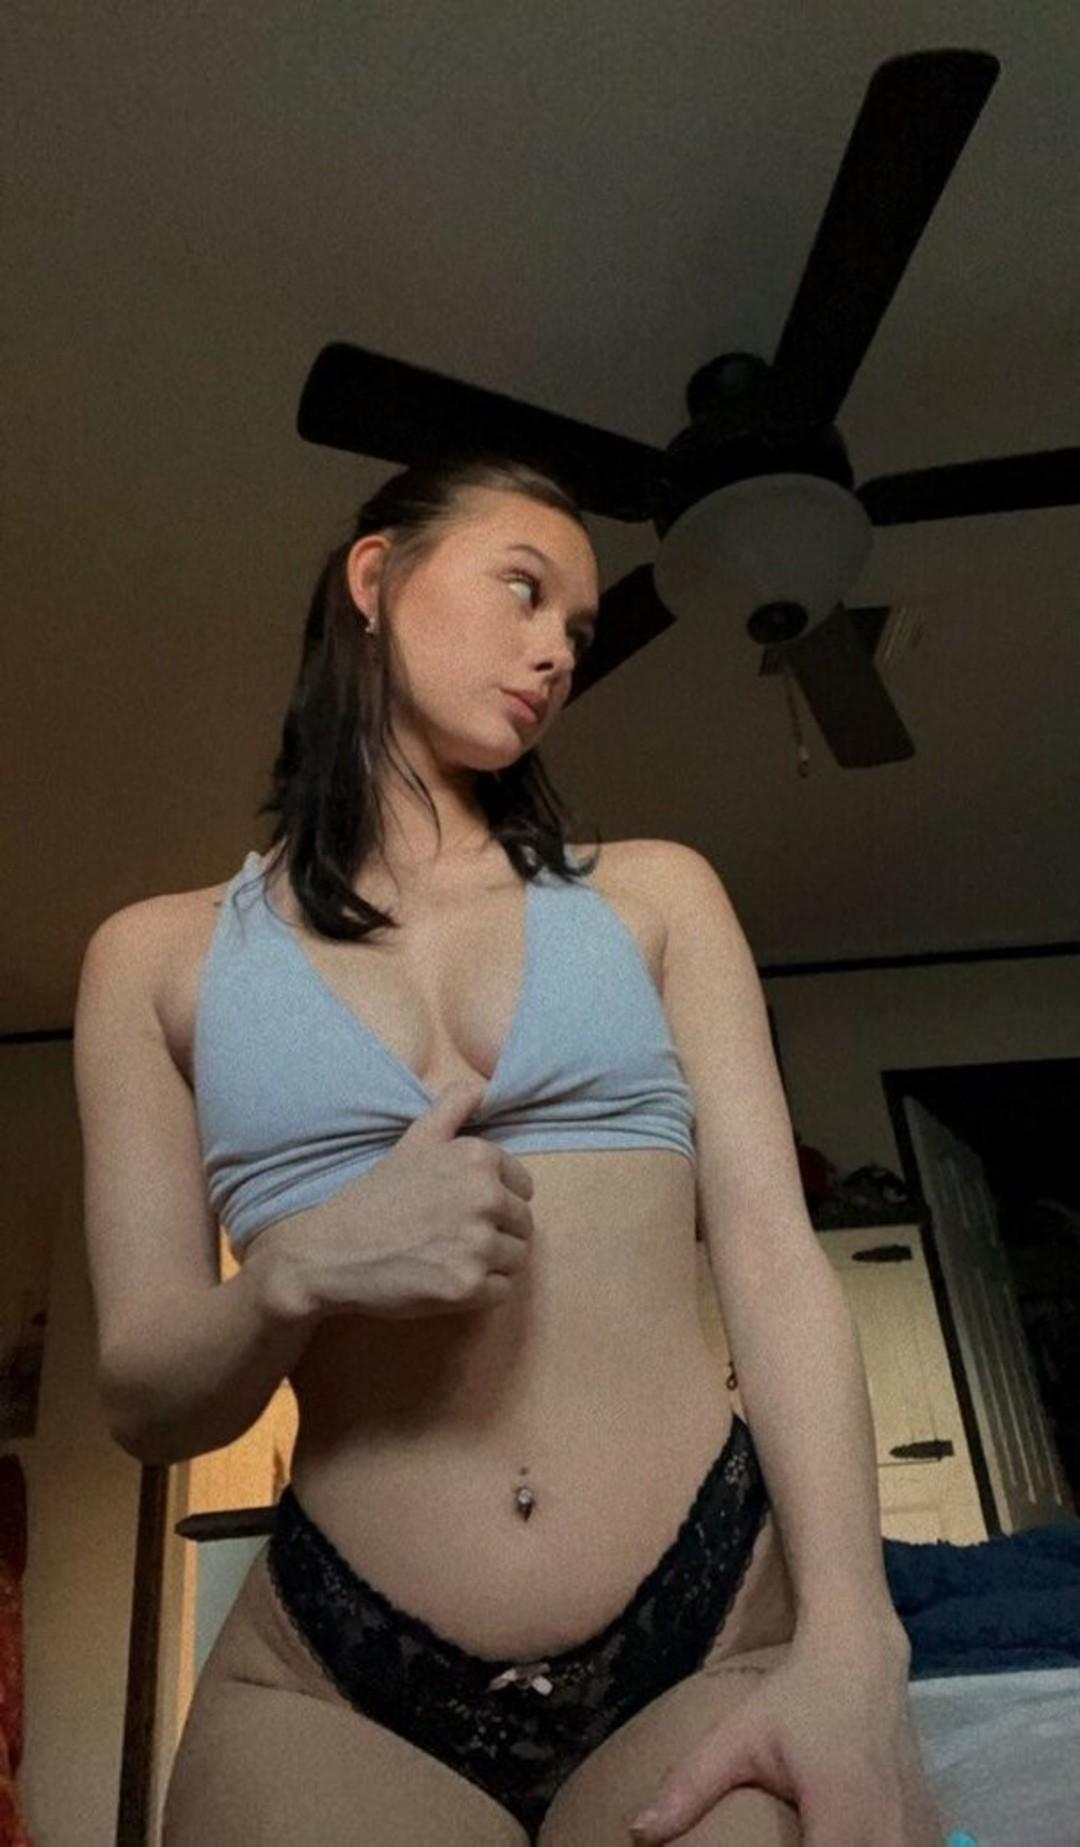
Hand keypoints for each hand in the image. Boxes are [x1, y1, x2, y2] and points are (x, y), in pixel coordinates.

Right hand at [250, 1077, 535, 1323]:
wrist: (332, 1251)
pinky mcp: (469, 1287)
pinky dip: (482, 1291)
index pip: (524, 1187)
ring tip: (452, 1258)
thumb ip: (453, 1106)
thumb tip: (485, 1088)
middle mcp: (486, 1197)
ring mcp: (479, 1244)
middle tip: (454, 1237)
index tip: (464, 1209)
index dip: (497, 1200)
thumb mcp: (414, 1138)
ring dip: (492, 1263)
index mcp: (479, 1158)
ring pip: (516, 1259)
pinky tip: (449, 1280)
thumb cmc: (376, 1195)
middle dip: (497, 1232)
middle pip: (523, 1224)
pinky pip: (502, 1290)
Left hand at [628, 1640, 942, 1845]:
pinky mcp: (929, 1828)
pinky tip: (853, 1845)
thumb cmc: (796, 1697)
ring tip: (808, 1843)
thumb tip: (636, 1832)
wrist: (862, 1656)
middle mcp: (888, 1836)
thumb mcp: (736, 1737)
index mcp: (840, 1822)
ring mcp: (917, 1834)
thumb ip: (688, 1787)